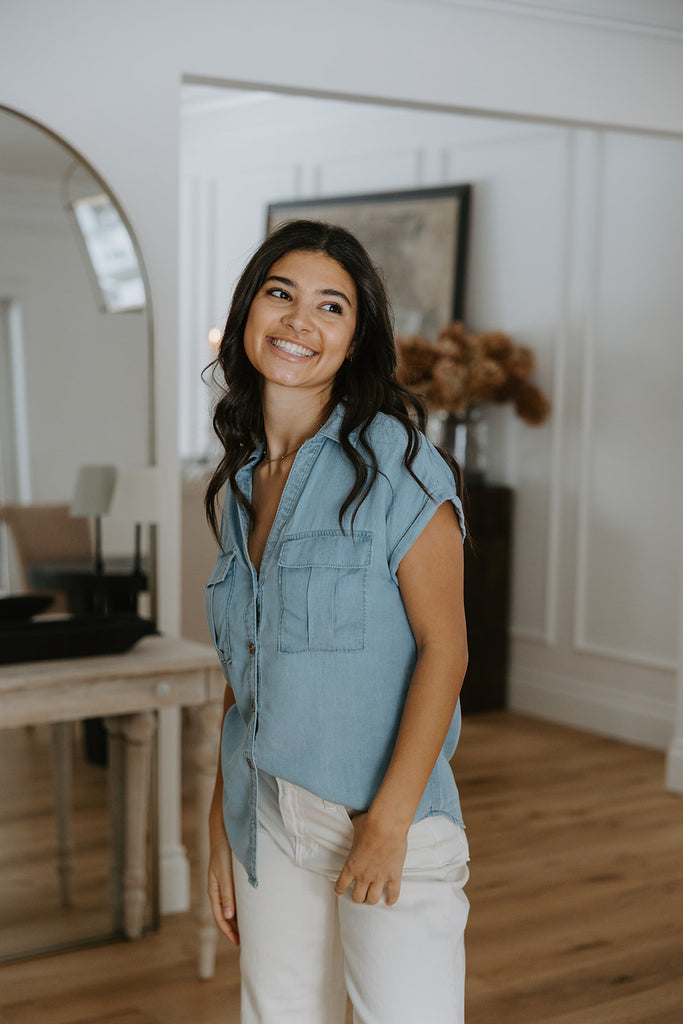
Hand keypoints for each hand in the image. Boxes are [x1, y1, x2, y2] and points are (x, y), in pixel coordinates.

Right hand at [208, 831, 239, 945]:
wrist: (224, 834)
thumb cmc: (223, 854)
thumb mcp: (225, 875)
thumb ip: (227, 895)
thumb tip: (229, 917)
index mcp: (214, 892)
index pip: (220, 917)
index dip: (228, 931)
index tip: (238, 942)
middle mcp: (219, 891)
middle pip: (226, 915)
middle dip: (234, 929)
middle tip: (246, 941)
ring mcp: (225, 885)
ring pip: (232, 907)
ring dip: (238, 919)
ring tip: (250, 929)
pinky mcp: (232, 879)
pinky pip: (236, 898)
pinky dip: (241, 907)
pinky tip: (250, 910)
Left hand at [334, 811, 407, 905]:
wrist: (386, 825)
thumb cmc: (370, 824)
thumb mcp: (355, 827)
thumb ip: (354, 830)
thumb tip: (354, 821)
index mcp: (352, 865)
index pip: (341, 884)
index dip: (339, 890)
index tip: (339, 891)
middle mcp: (364, 875)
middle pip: (358, 896)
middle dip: (357, 897)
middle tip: (359, 895)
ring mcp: (379, 877)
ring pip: (373, 898)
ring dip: (371, 900)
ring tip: (372, 899)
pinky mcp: (394, 875)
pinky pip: (393, 893)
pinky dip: (391, 899)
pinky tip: (389, 902)